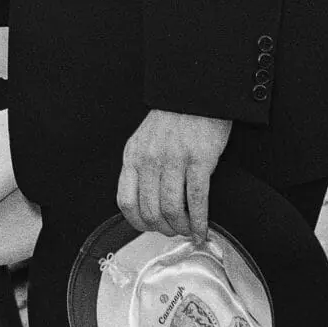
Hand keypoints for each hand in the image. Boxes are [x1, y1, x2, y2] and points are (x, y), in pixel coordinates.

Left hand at [117, 109, 232, 240]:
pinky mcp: (199, 160)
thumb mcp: (144, 141)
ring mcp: (174, 160)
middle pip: (150, 211)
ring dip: (181, 227)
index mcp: (132, 156)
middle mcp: (149, 160)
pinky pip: (197, 200)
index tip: (149, 228)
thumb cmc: (171, 120)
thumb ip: (141, 168)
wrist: (194, 95)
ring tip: (188, 230)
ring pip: (172, 209)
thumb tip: (145, 203)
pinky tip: (202, 229)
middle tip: (174, 231)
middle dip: (163, 229)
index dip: (138, 222)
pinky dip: (199, 221)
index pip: (125, 202)